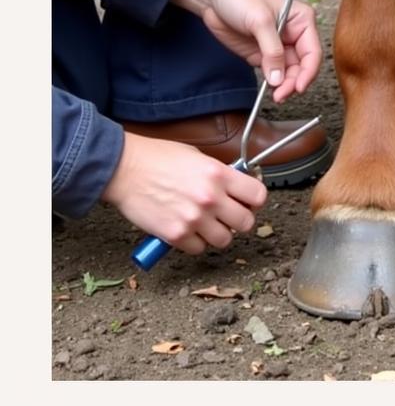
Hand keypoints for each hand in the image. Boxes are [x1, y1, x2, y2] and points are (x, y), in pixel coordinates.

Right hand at [101, 132, 266, 253]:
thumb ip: (220, 175)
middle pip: (246, 223)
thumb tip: (236, 188)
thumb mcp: (199, 157)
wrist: (125, 169)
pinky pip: (199, 249)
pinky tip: (187, 229)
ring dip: (218, 234)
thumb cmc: (159, 158)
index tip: (248, 201)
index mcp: (220, 174)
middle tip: (228, 215)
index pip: (258, 196)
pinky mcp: (175, 235)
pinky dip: (195, 242)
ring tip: (206, 223)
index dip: (255, 200)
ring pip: (225, 240)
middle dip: (239, 220)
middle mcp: (211, 198)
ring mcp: (194, 219)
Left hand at [172, 0, 321, 101]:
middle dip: (294, 81)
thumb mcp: (259, 20)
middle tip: (282, 94)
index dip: (308, 71)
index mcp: (301, 20)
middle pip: (303, 65)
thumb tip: (279, 78)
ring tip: (275, 94)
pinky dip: (272, 83)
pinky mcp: (261, 55)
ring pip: (289, 72)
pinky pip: (272, 73)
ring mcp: (277, 46)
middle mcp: (293, 34)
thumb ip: (272, 51)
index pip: (313, 51)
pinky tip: (268, 88)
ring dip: (284, 85)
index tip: (299, 87)